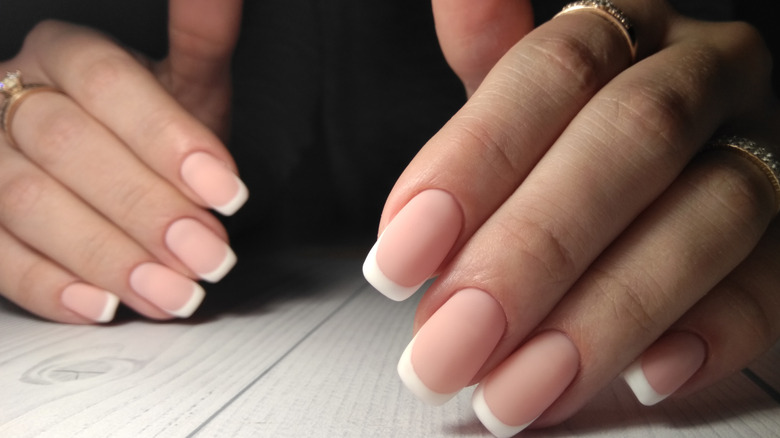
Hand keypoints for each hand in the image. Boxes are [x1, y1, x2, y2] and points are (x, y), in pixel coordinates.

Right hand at [0, 0, 246, 322]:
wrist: (107, 155)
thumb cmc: (146, 123)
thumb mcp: (184, 82)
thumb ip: (203, 42)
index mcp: (65, 54)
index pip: (106, 85)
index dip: (167, 139)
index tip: (227, 190)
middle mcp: (14, 99)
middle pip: (66, 147)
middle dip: (146, 208)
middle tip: (207, 253)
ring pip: (27, 204)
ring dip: (108, 257)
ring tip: (173, 291)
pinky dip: (51, 287)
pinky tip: (104, 305)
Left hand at [364, 0, 779, 434]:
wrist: (658, 162)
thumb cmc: (566, 132)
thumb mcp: (517, 96)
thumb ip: (488, 68)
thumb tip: (457, 4)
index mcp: (622, 31)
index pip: (552, 74)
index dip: (472, 164)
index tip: (402, 256)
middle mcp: (700, 80)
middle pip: (630, 142)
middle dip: (531, 253)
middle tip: (453, 340)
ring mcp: (758, 152)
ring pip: (708, 216)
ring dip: (606, 314)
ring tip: (520, 385)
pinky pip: (771, 281)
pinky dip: (711, 332)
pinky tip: (644, 374)